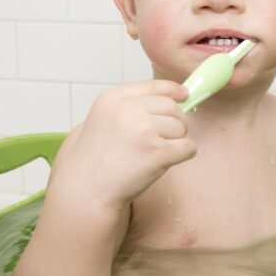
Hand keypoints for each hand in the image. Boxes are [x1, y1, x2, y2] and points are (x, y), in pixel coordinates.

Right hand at [59, 80, 195, 209]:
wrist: (87, 189)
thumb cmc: (98, 158)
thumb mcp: (105, 118)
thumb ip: (134, 104)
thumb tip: (180, 94)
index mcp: (113, 99)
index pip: (153, 86)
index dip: (172, 91)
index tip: (184, 95)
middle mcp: (128, 110)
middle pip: (172, 107)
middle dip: (173, 122)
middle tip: (158, 140)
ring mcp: (143, 130)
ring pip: (182, 127)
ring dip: (175, 141)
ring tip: (151, 153)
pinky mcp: (157, 152)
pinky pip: (188, 147)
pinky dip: (184, 155)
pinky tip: (164, 162)